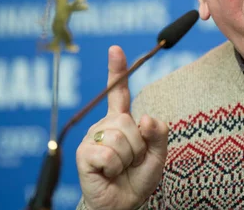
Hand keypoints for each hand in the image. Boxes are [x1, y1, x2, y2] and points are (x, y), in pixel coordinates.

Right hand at [76, 45, 168, 209]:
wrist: (123, 204)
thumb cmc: (138, 178)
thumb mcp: (158, 154)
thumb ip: (158, 134)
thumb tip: (145, 117)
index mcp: (121, 120)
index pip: (119, 91)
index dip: (117, 69)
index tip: (115, 48)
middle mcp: (104, 124)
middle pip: (128, 122)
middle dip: (138, 146)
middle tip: (131, 161)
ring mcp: (92, 138)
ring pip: (120, 138)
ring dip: (128, 159)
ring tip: (120, 168)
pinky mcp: (84, 154)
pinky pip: (109, 154)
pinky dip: (116, 168)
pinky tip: (109, 173)